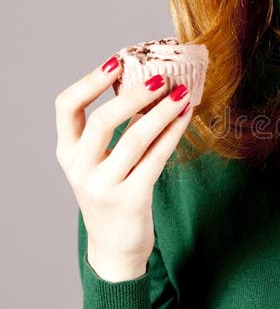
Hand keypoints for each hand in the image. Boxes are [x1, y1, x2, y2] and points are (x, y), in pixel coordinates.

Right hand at [55, 56, 191, 281]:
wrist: (115, 246)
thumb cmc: (111, 192)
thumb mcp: (99, 161)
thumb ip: (111, 129)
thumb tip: (145, 83)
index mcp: (67, 152)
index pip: (66, 107)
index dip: (90, 81)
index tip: (116, 62)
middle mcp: (79, 169)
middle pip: (102, 121)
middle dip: (134, 95)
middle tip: (161, 77)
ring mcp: (103, 187)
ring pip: (134, 139)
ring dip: (161, 112)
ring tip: (182, 94)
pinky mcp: (131, 200)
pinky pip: (155, 159)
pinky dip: (172, 134)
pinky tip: (185, 118)